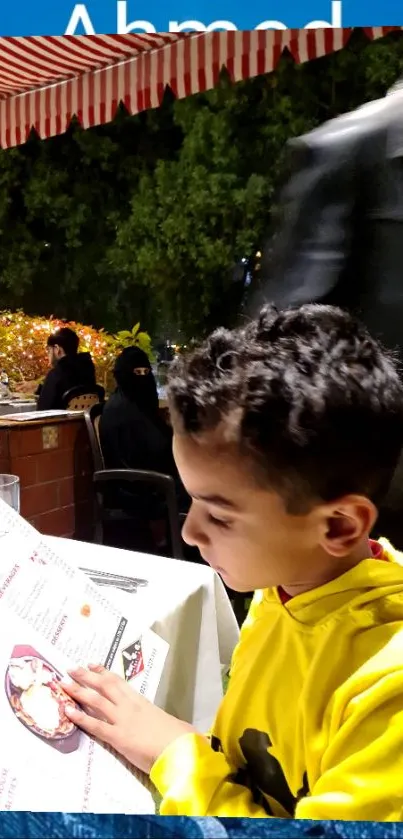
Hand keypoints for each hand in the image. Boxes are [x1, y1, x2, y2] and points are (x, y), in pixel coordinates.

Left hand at [62, 664, 195, 774]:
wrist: (180, 747)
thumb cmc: (178, 735)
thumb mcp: (165, 720)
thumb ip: (155, 717)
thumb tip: (156, 720)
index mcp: (140, 701)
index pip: (118, 682)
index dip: (103, 672)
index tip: (92, 664)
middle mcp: (129, 706)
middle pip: (104, 686)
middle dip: (86, 676)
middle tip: (71, 668)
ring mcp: (122, 720)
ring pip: (96, 701)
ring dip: (78, 691)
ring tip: (63, 683)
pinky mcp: (117, 737)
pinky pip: (95, 725)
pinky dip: (80, 717)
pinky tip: (68, 711)